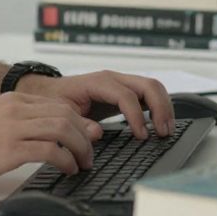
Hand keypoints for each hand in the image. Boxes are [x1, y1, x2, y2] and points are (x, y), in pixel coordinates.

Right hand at [0, 92, 103, 193]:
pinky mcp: (8, 149)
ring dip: (81, 148)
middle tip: (90, 154)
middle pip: (67, 114)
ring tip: (83, 164)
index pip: (59, 105)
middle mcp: (14, 109)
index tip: (87, 139)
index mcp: (11, 101)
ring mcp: (12, 127)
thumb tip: (49, 135)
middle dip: (85, 136)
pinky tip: (67, 170)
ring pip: (64, 129)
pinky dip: (66, 161)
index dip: (80, 123)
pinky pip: (50, 150)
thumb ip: (20, 125)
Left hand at [17, 70, 172, 139]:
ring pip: (153, 87)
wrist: (50, 91)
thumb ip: (78, 123)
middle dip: (160, 108)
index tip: (142, 136)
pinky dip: (159, 107)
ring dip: (164, 107)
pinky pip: (149, 93)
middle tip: (163, 132)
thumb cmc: (56, 100)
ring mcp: (122, 83)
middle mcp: (114, 79)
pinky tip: (160, 124)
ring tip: (166, 130)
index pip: (126, 96)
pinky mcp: (125, 91)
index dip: (137, 116)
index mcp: (98, 82)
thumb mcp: (61, 113)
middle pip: (148, 85)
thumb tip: (97, 133)